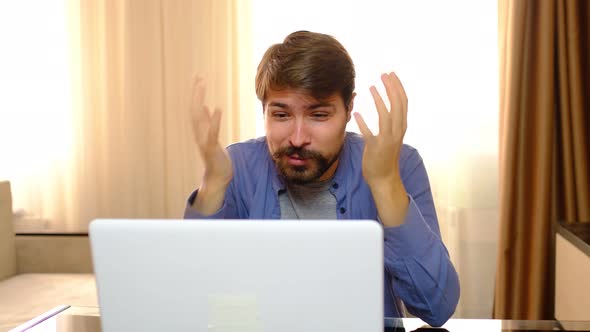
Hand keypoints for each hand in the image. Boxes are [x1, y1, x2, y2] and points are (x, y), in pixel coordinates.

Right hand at [190, 77, 232, 189]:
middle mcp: (199, 134)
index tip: (198, 78)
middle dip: (196, 93)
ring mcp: (203, 141)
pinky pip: (211, 133)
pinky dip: (214, 121)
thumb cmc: (217, 158)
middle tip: (198, 77)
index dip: (196, 93)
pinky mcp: (211, 149)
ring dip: (199, 101)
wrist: (217, 178)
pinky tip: (217, 109)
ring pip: (198, 118)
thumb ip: (208, 122)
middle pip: (194, 110)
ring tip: (201, 86)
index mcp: (200, 130)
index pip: (196, 108)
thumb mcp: (212, 136)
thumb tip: (206, 107)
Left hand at [353, 72, 406, 186]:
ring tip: (371, 87)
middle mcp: (397, 131)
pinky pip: (369, 133)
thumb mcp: (391, 135)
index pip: (403, 102)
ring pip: (386, 116)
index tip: (391, 74)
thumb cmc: (385, 156)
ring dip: (379, 100)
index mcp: (401, 127)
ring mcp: (387, 140)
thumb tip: (387, 106)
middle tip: (383, 74)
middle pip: (397, 105)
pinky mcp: (376, 148)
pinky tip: (356, 113)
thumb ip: (390, 122)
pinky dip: (363, 123)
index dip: (397, 87)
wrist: (384, 179)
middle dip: (391, 88)